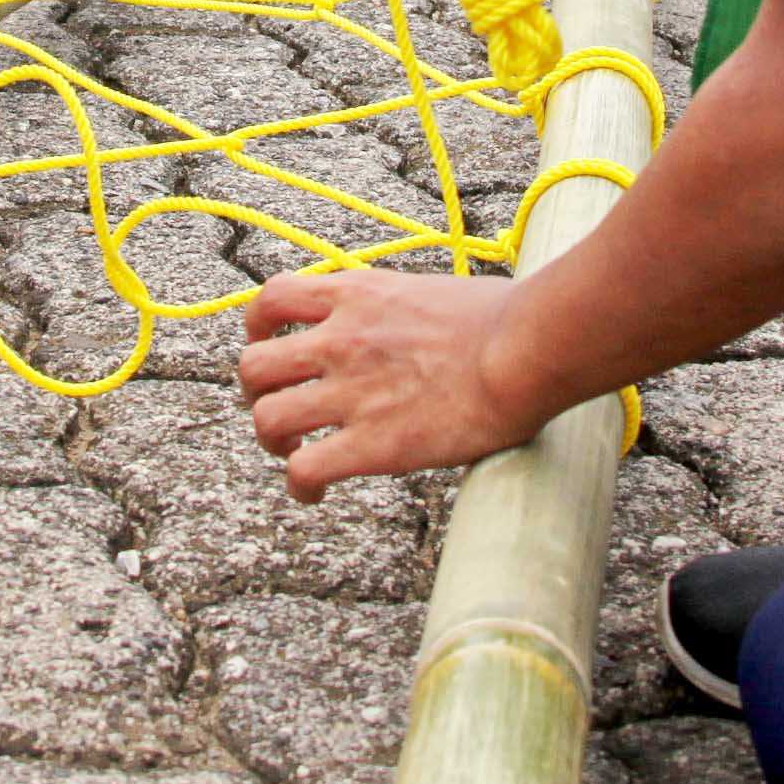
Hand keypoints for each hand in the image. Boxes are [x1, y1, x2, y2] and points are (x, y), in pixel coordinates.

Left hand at [239, 267, 535, 499]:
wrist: (529, 347)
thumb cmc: (509, 318)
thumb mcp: (435, 291)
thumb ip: (403, 308)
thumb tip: (418, 326)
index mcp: (359, 296)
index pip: (273, 297)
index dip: (258, 327)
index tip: (271, 346)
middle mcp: (343, 339)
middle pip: (253, 365)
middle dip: (258, 394)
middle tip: (285, 409)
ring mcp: (353, 391)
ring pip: (266, 418)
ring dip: (273, 441)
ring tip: (297, 452)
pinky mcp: (373, 442)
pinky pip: (304, 469)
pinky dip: (300, 486)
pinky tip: (315, 492)